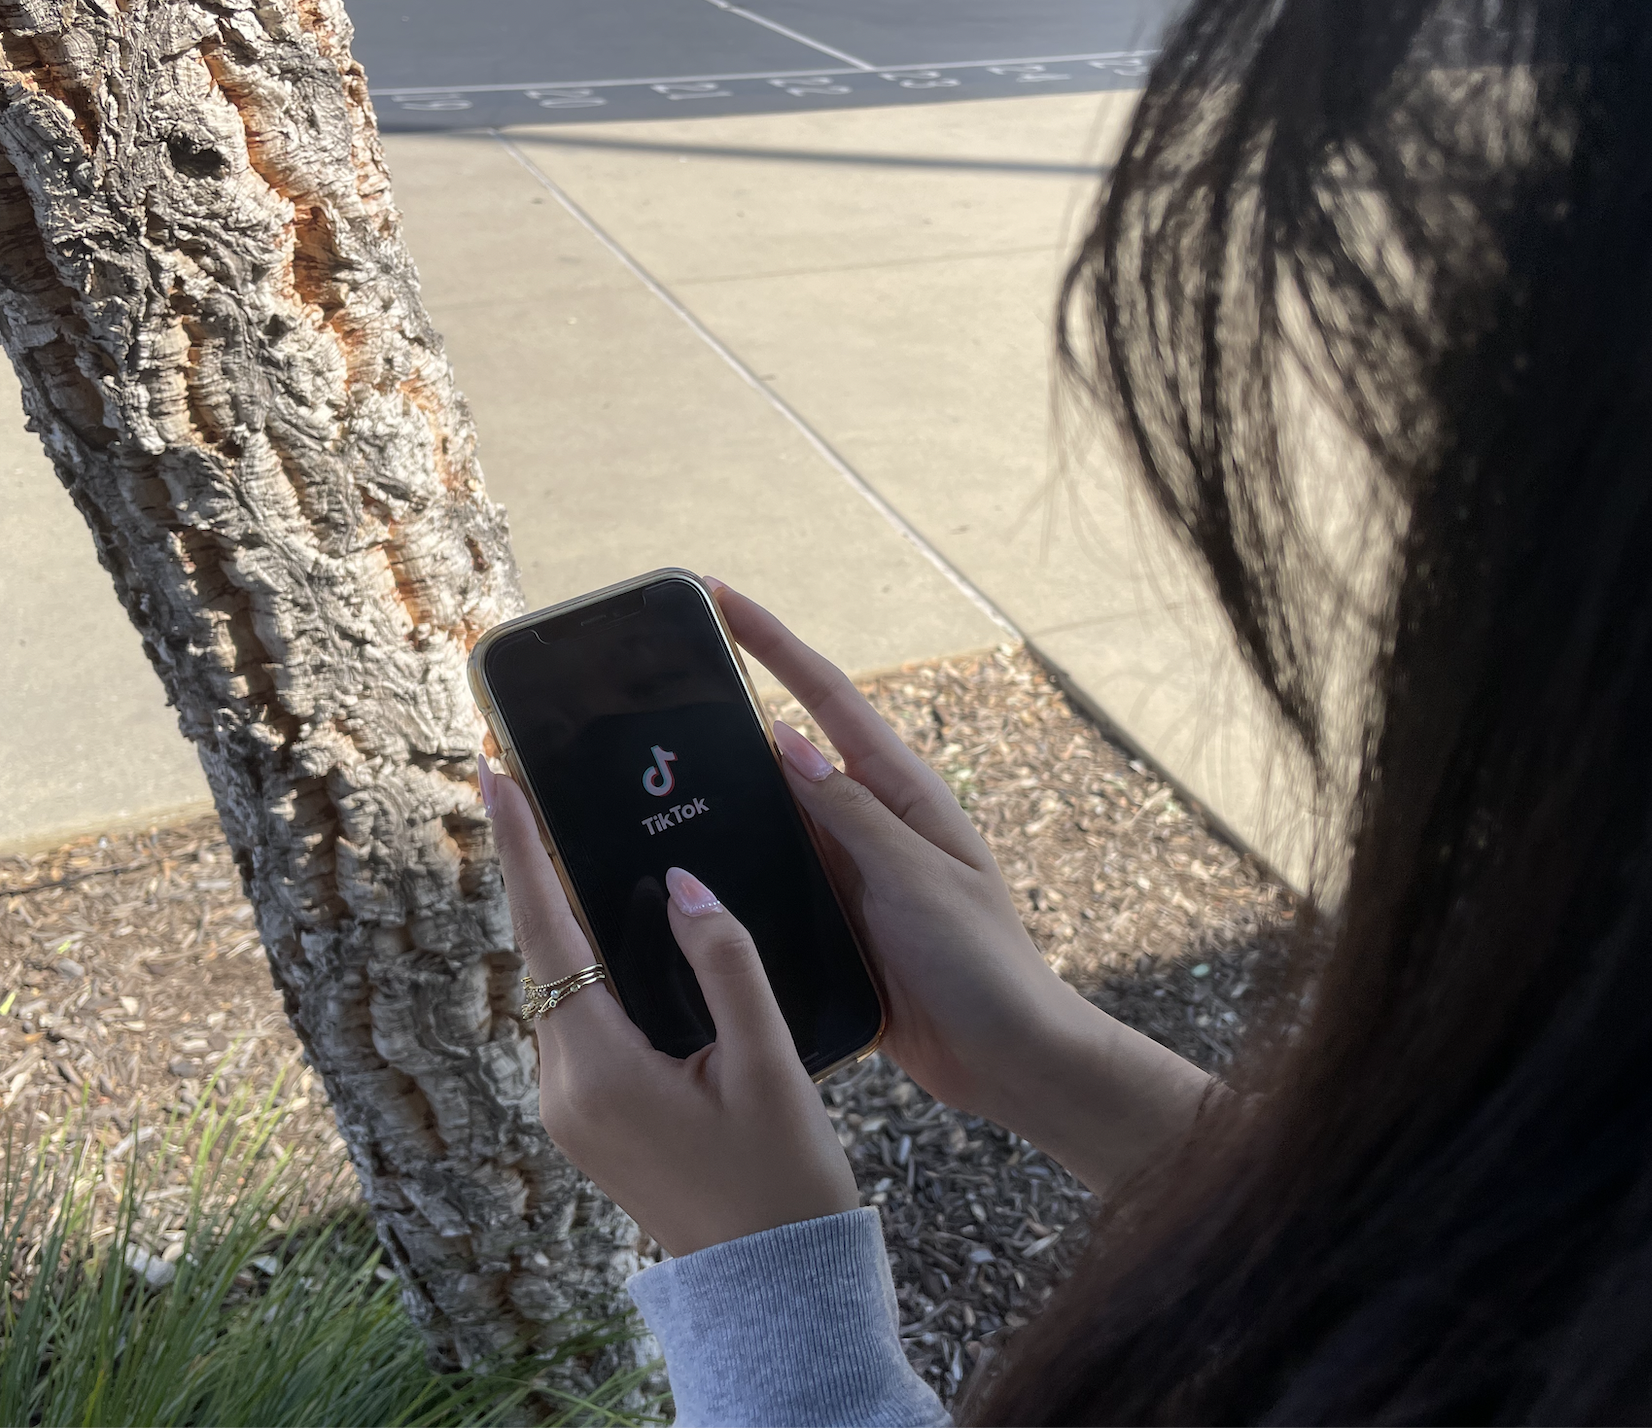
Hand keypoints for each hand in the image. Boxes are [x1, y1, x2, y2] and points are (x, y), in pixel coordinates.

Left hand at [481, 758, 857, 1257]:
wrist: (774, 1288)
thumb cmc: (783, 1179)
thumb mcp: (767, 1062)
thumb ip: (725, 962)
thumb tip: (684, 883)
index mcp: (600, 1070)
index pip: (547, 931)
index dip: (521, 845)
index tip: (492, 772)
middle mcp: (564, 1090)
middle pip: (543, 953)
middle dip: (536, 868)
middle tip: (525, 783)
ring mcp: (569, 1111)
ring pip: (559, 989)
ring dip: (563, 919)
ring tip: (568, 839)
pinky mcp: (588, 1123)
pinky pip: (578, 1023)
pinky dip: (588, 970)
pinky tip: (613, 931)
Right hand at [714, 580, 1210, 1192]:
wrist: (1009, 1058)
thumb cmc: (982, 962)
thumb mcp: (917, 879)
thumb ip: (852, 813)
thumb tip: (787, 738)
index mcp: (900, 791)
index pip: (823, 695)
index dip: (770, 640)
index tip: (715, 593)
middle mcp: (868, 821)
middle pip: (785, 747)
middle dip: (726, 708)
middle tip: (653, 681)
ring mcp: (848, 870)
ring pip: (769, 815)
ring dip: (719, 793)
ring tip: (642, 773)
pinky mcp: (833, 922)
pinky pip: (772, 879)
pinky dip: (734, 866)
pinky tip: (679, 871)